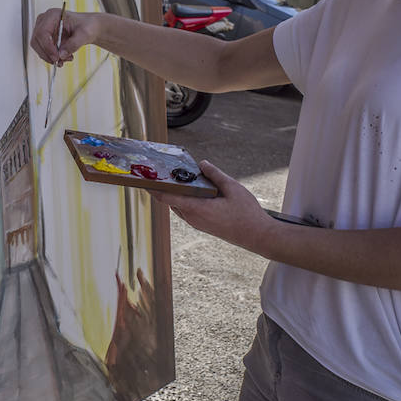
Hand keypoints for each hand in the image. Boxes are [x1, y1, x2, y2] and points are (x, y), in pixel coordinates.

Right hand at [30, 8, 98, 66]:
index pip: (42, 32)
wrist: (89, 28)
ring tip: (67, 58)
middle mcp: (45, 21)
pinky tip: (64, 57)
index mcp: (52, 15)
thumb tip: (61, 55)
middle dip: (47, 54)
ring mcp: (43, 30)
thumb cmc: (87, 26)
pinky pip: (43, 51)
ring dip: (51, 57)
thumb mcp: (85, 34)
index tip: (56, 57)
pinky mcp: (45, 39)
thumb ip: (73, 44)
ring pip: (39, 48)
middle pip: (36, 41)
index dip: (47, 47)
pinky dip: (52, 57)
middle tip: (59, 62)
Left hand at [154, 161, 271, 249]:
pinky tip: (193, 188)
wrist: (257, 236)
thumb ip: (216, 175)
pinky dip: (185, 199)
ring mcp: (197, 223)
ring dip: (176, 193)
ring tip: (177, 176)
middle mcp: (193, 218)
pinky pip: (187, 209)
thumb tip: (202, 164)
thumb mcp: (233, 188)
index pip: (167, 197)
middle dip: (165, 186)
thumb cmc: (247, 214)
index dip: (153, 187)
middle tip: (161, 170)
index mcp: (197, 208)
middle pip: (171, 200)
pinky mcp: (203, 224)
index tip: (143, 179)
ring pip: (179, 205)